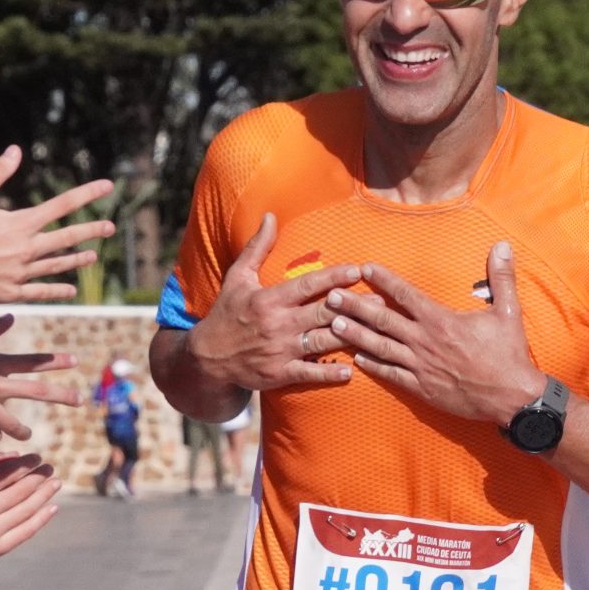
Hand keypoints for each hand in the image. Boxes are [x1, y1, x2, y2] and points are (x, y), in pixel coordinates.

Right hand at [0, 147, 115, 302]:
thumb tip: (16, 150)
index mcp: (20, 223)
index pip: (62, 205)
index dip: (87, 194)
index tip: (107, 186)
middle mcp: (25, 249)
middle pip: (67, 237)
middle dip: (91, 230)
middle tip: (110, 226)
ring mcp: (20, 273)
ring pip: (57, 265)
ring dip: (76, 260)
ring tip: (92, 257)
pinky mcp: (11, 293)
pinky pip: (40, 292)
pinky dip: (57, 291)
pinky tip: (70, 290)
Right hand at [188, 216, 367, 394]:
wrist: (207, 356)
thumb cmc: (226, 312)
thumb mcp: (237, 277)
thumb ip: (257, 247)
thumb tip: (270, 216)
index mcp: (268, 299)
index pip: (307, 285)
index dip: (333, 277)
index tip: (357, 270)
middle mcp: (277, 323)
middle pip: (322, 313)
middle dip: (353, 307)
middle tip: (381, 301)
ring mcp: (279, 350)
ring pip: (322, 341)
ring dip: (351, 336)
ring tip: (376, 332)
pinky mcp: (279, 373)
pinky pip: (309, 373)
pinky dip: (330, 373)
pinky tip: (351, 371)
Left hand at [325, 243, 548, 428]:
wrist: (512, 398)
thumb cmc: (509, 354)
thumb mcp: (509, 312)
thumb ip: (501, 277)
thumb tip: (501, 245)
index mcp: (441, 320)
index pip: (405, 294)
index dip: (383, 279)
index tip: (364, 268)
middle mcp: (424, 341)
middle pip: (382, 319)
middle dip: (354, 306)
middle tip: (331, 297)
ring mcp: (419, 365)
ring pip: (379, 347)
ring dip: (354, 335)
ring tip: (332, 325)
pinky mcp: (420, 387)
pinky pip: (390, 374)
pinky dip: (372, 366)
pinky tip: (356, 359)